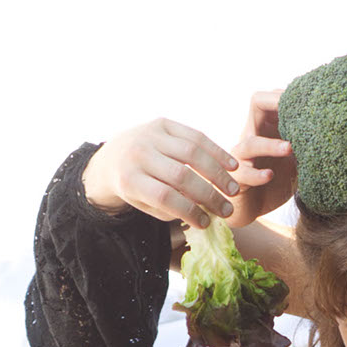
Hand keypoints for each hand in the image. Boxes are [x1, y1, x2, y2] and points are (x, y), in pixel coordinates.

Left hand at [83, 118, 237, 227]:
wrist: (113, 156)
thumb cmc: (136, 188)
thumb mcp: (145, 204)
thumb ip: (171, 209)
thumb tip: (205, 213)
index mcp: (129, 179)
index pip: (164, 197)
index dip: (189, 211)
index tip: (206, 223)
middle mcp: (138, 154)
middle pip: (181, 175)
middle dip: (209, 195)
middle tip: (227, 209)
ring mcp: (150, 135)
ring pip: (192, 152)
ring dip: (217, 173)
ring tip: (233, 190)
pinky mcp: (162, 123)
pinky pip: (195, 135)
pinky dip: (216, 151)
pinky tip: (231, 166)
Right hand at [229, 88, 296, 226]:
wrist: (253, 207)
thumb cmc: (275, 180)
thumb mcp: (295, 161)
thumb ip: (307, 148)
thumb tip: (335, 141)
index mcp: (268, 127)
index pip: (273, 98)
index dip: (287, 94)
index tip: (309, 98)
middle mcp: (253, 135)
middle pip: (256, 104)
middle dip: (274, 102)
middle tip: (294, 110)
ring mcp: (243, 157)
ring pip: (251, 143)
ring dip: (270, 144)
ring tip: (289, 148)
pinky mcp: (239, 179)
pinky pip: (245, 173)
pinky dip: (257, 175)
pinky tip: (270, 175)